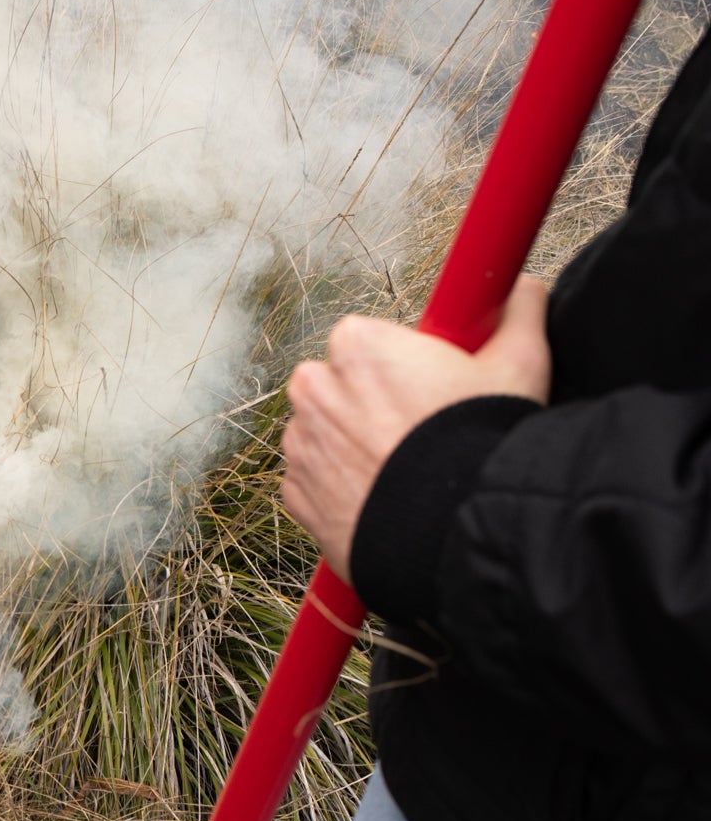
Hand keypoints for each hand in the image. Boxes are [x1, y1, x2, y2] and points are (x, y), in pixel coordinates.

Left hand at [282, 274, 551, 577]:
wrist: (456, 530)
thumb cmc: (481, 443)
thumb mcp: (519, 365)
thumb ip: (517, 316)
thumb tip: (525, 290)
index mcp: (356, 345)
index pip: (364, 340)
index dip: (397, 363)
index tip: (424, 384)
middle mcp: (314, 389)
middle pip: (335, 384)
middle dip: (365, 400)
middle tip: (416, 426)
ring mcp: (300, 444)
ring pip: (321, 434)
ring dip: (349, 445)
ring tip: (402, 467)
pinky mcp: (295, 494)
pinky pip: (313, 482)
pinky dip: (338, 489)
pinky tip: (381, 495)